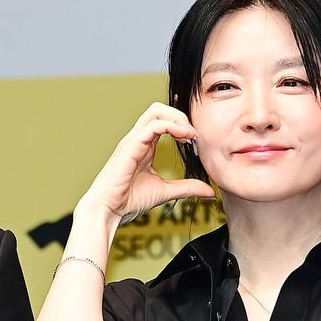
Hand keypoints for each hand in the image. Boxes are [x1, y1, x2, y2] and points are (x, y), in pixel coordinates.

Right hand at [79, 102, 215, 222]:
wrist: (109, 210)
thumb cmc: (130, 201)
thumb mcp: (167, 192)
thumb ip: (188, 188)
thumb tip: (211, 191)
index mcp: (145, 146)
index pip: (164, 120)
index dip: (182, 124)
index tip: (196, 141)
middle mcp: (138, 139)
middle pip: (160, 109)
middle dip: (181, 116)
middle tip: (195, 136)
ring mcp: (133, 140)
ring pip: (156, 111)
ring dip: (178, 118)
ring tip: (191, 135)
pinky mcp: (130, 145)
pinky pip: (153, 125)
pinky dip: (172, 127)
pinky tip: (184, 138)